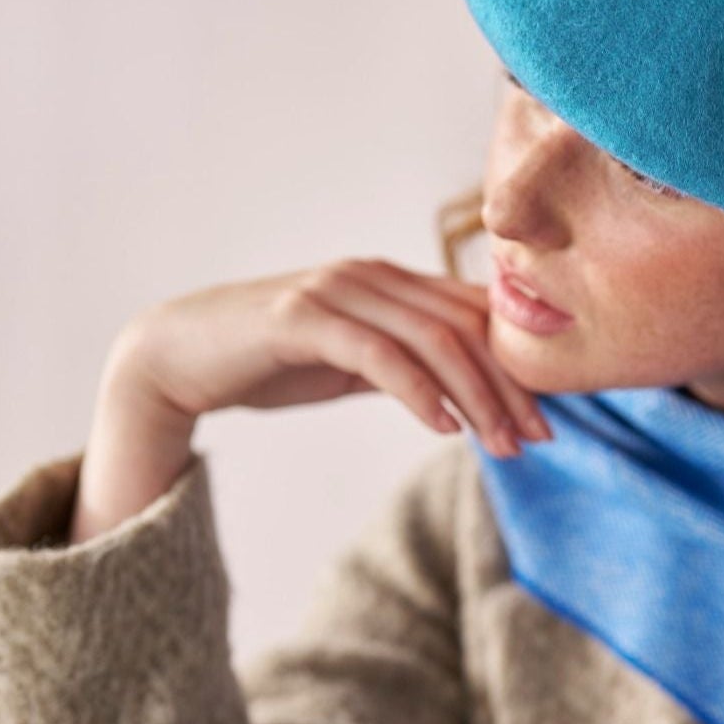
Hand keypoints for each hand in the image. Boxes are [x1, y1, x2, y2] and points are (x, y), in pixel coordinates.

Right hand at [113, 257, 552, 457]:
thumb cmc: (268, 361)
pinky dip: (420, 391)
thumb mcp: (352, 364)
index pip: (476, 317)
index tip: (549, 419)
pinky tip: (445, 429)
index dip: (519, 368)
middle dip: (510, 388)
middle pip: (466, 327)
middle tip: (540, 439)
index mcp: (390, 283)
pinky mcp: (301, 318)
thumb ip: (404, 365)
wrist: (175, 356)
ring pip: (433, 339)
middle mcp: (371, 277)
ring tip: (503, 446)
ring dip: (476, 397)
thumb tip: (460, 393)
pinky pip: (379, 353)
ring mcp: (336, 292)